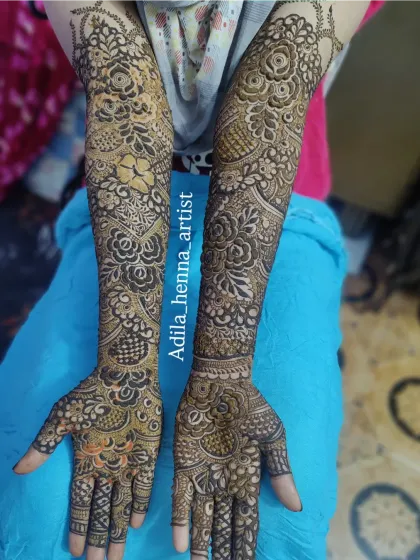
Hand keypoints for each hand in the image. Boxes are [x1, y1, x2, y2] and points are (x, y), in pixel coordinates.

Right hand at [14, 366, 162, 559]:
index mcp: (86, 461)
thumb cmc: (92, 393)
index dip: (77, 527)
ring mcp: (128, 462)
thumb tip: (18, 470)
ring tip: (115, 558)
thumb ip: (44, 445)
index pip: (80, 503)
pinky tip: (134, 524)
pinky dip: (139, 504)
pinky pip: (143, 485)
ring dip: (117, 531)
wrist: (125, 375)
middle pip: (101, 511)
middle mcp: (107, 467)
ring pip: (121, 505)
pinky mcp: (147, 454)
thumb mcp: (63, 418)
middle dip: (98, 539)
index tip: (74, 552)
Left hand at [172, 377, 300, 558]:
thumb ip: (280, 472)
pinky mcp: (184, 466)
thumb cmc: (250, 407)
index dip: (247, 543)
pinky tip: (180, 546)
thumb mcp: (271, 437)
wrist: (221, 383)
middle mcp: (224, 483)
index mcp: (247, 477)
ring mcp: (203, 476)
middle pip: (224, 526)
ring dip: (201, 545)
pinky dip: (181, 522)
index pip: (247, 520)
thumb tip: (297, 507)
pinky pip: (180, 499)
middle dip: (224, 551)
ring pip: (202, 520)